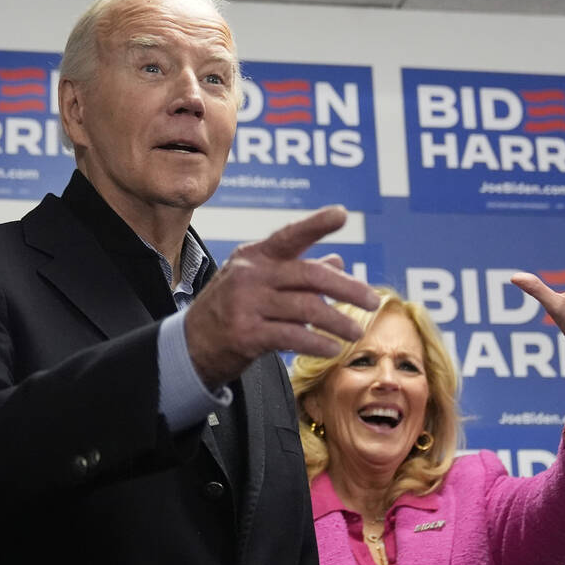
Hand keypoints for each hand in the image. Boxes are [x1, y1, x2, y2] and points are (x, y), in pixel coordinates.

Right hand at [186, 205, 378, 388]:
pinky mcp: (246, 333)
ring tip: (357, 333)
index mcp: (256, 256)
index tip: (341, 215)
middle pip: (309, 275)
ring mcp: (247, 304)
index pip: (290, 235)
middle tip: (372, 302)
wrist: (192, 345)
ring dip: (338, 322)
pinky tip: (333, 349)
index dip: (317, 224)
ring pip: (306, 308)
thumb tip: (338, 259)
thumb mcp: (260, 282)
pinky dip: (318, 343)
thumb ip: (299, 270)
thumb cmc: (232, 308)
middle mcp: (251, 274)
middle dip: (347, 289)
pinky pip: (292, 336)